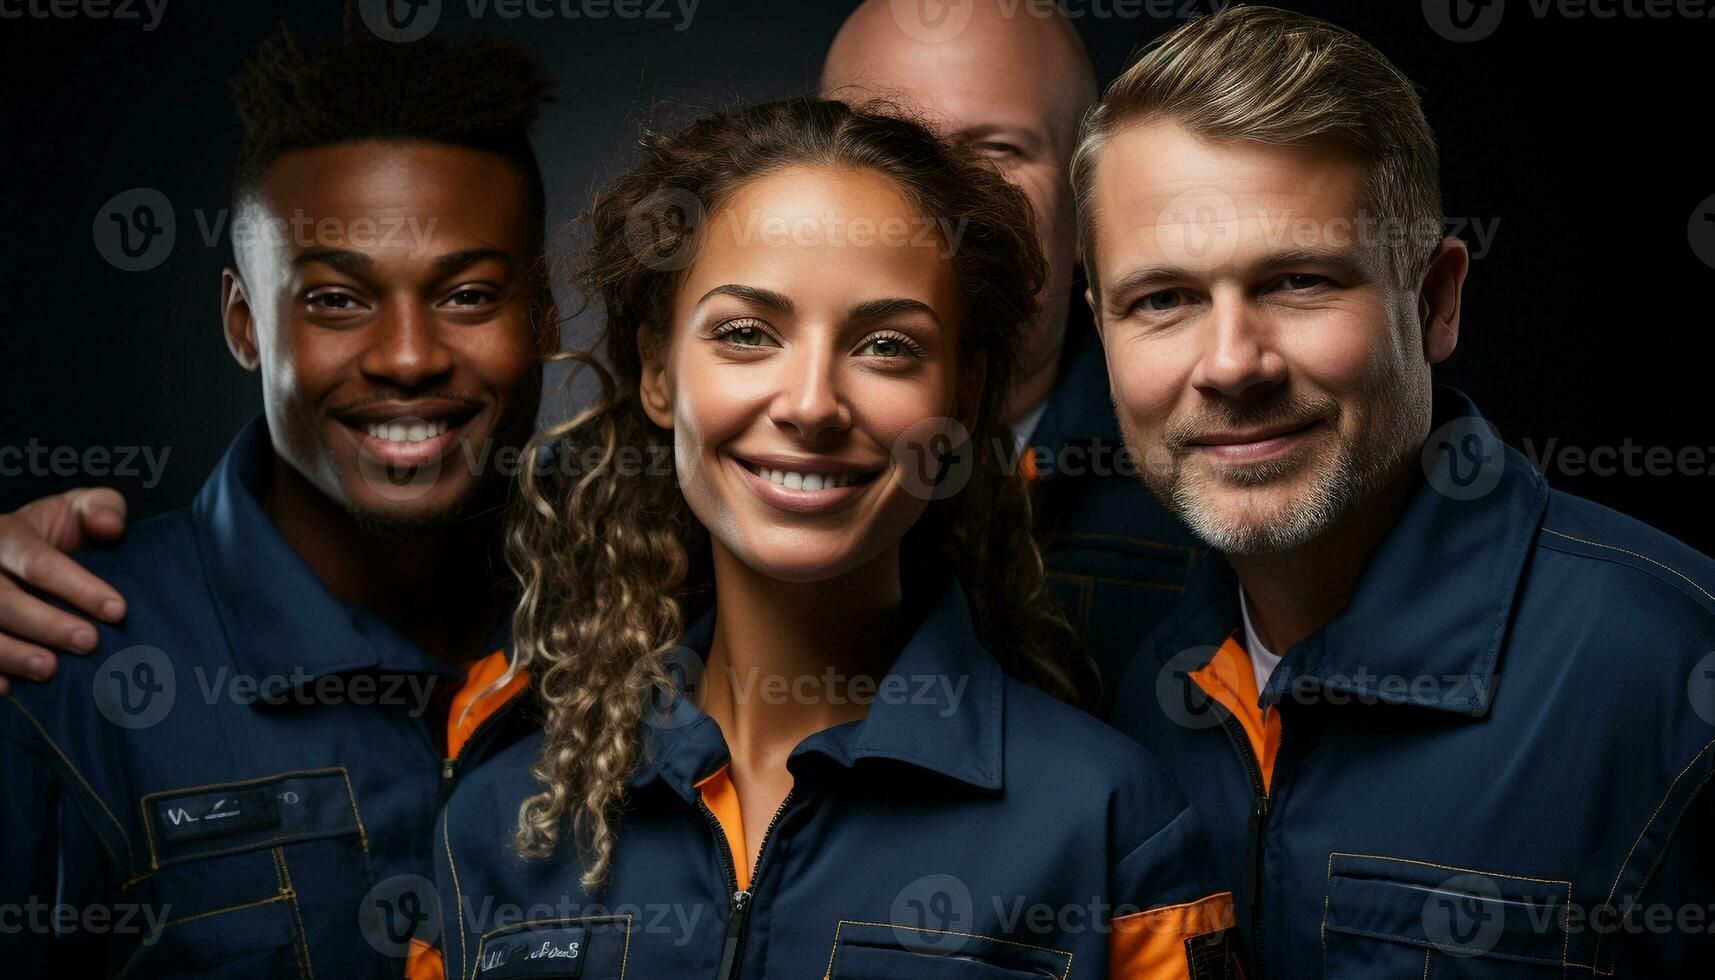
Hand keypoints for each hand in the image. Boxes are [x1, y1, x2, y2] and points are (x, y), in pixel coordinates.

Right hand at [0, 489, 128, 692]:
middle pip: (4, 600)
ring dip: (12, 654)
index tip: (117, 610)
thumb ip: (101, 508)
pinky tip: (7, 688)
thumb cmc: (55, 532)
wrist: (14, 547)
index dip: (78, 588)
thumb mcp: (77, 510)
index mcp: (8, 536)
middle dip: (46, 625)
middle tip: (88, 642)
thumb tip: (110, 526)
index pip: (39, 563)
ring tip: (50, 670)